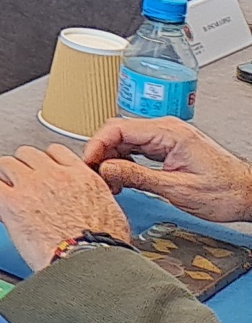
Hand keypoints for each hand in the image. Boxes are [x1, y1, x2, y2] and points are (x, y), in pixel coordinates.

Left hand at [0, 144, 129, 270]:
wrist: (89, 260)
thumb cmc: (101, 247)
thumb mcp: (111, 214)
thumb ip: (94, 200)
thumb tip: (90, 208)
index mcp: (81, 177)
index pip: (55, 152)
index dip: (44, 164)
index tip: (41, 176)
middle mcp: (55, 175)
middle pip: (26, 154)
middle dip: (22, 170)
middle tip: (21, 188)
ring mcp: (31, 185)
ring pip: (5, 164)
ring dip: (3, 179)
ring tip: (6, 196)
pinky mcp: (11, 202)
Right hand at [86, 118, 251, 223]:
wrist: (249, 194)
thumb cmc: (226, 192)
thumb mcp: (178, 189)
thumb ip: (138, 177)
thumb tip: (107, 170)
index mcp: (170, 134)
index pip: (118, 128)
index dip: (97, 145)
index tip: (87, 163)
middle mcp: (168, 130)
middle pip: (118, 131)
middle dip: (101, 153)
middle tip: (94, 175)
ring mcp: (168, 137)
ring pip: (126, 140)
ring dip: (112, 158)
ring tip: (107, 180)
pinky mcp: (169, 147)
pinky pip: (137, 147)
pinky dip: (124, 160)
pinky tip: (122, 176)